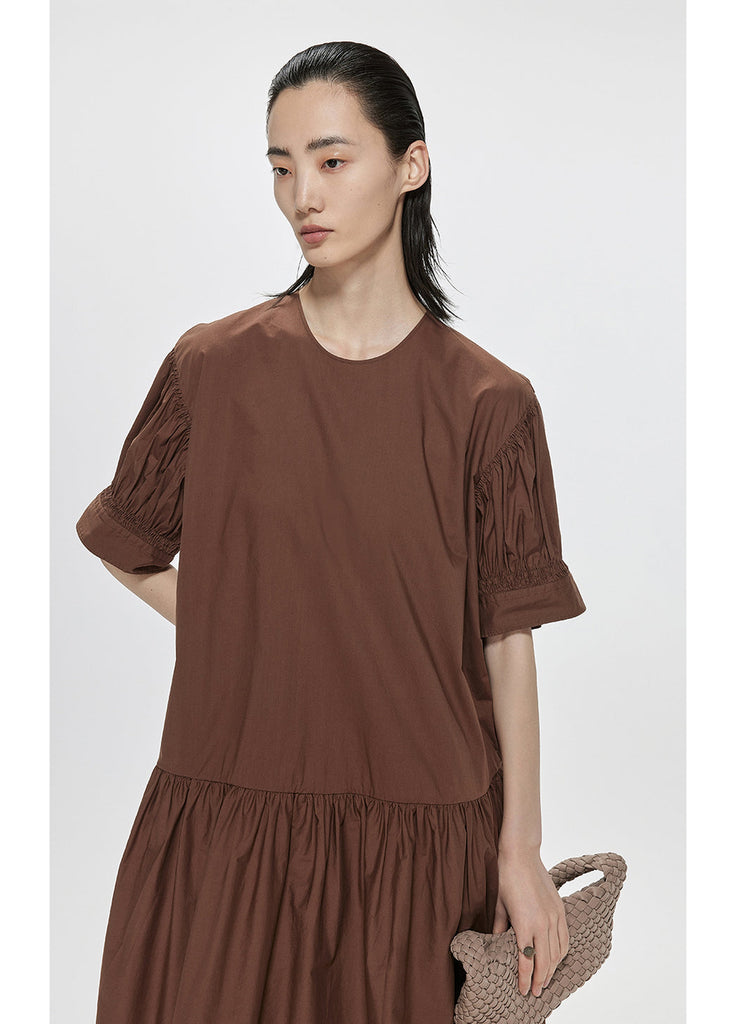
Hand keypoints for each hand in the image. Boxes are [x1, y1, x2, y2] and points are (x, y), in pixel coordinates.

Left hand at [492, 846, 569, 996]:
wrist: (521, 854)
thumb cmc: (505, 878)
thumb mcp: (499, 906)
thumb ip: (500, 928)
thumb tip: (498, 943)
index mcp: (525, 925)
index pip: (526, 961)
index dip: (525, 979)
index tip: (523, 991)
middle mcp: (542, 924)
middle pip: (544, 962)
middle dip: (540, 980)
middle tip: (535, 992)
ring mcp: (554, 917)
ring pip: (557, 953)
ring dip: (552, 969)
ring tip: (545, 979)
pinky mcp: (560, 909)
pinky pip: (565, 938)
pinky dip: (561, 952)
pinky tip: (556, 958)